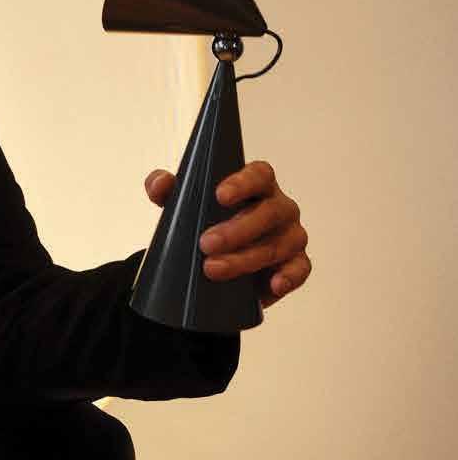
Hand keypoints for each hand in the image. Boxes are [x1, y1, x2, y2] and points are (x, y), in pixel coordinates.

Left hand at [143, 159, 310, 303]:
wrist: (218, 262)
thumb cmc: (208, 223)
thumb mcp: (185, 205)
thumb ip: (168, 189)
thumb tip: (160, 184)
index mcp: (257, 185)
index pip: (259, 174)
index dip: (242, 183)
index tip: (219, 195)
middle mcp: (279, 207)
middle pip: (269, 212)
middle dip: (237, 229)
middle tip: (205, 243)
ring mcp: (291, 235)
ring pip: (278, 244)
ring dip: (246, 258)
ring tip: (213, 268)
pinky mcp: (296, 264)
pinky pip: (300, 269)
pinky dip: (288, 277)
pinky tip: (273, 285)